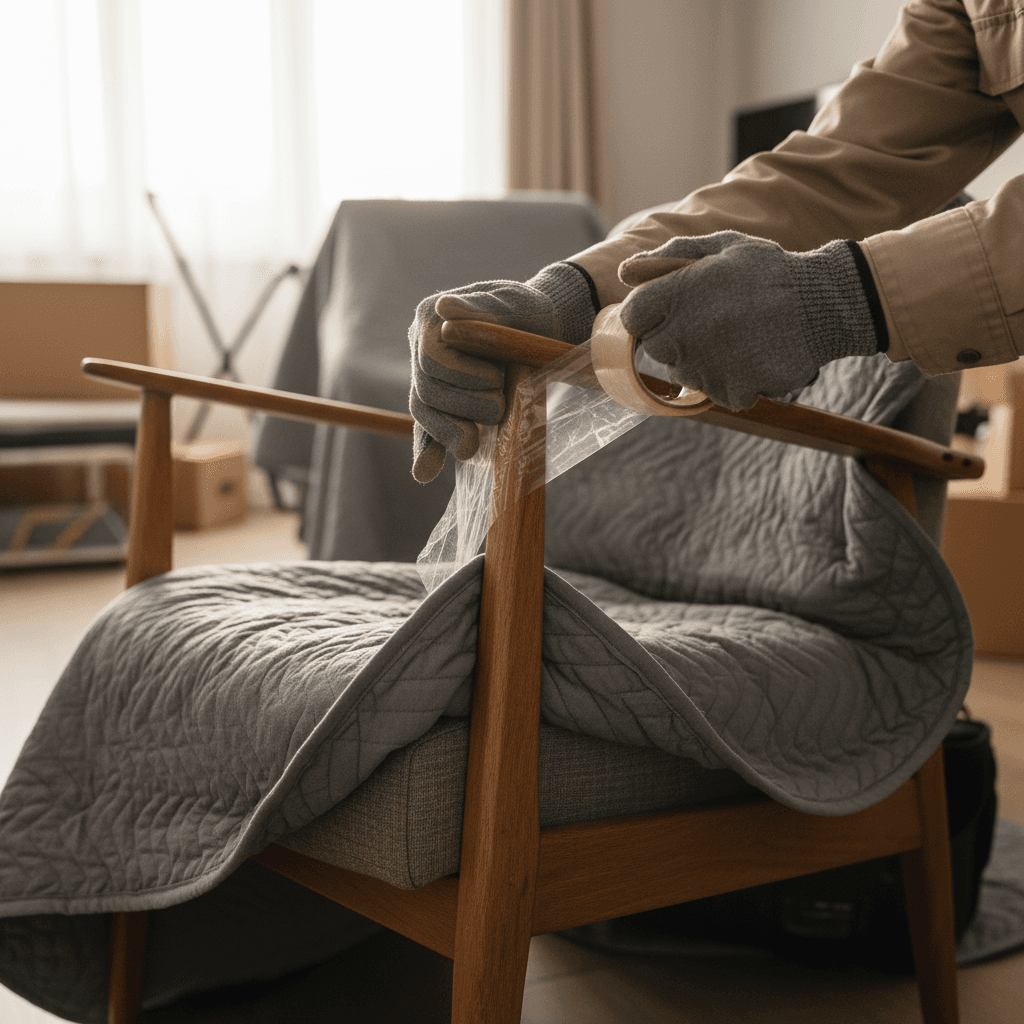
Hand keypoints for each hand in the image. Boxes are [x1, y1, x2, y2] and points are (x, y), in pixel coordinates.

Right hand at [409, 262, 596, 481]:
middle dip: (464, 405)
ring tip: (476, 442)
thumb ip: (480, 309)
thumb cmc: (528, 314)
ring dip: (451, 431)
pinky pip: (426, 431)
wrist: (541, 330)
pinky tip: (426, 472)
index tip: (496, 380)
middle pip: (426, 389)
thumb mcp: (513, 305)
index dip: (461, 376)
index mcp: (431, 319)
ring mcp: (428, 379)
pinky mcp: (441, 407)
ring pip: (425, 413)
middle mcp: (421, 349)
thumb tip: (443, 307)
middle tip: (499, 408)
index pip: (431, 358)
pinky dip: (428, 452)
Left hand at [617, 232, 880, 410]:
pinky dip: (733, 381)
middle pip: (656, 349)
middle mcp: (684, 333)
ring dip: (705, 362)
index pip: (632, 317)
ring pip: (686, 375)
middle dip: (676, 338)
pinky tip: (754, 357)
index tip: (673, 309)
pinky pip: (718, 393)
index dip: (649, 313)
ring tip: (739, 338)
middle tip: (713, 322)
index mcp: (677, 294)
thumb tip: (625, 271)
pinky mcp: (730, 390)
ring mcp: (706, 366)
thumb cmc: (769, 271)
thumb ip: (670, 256)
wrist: (824, 303)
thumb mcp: (722, 246)